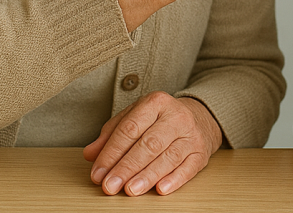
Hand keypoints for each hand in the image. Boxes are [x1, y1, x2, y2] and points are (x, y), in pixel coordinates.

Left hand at [83, 92, 222, 195]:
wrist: (198, 118)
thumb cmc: (159, 120)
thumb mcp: (134, 118)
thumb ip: (111, 135)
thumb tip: (90, 154)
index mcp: (155, 103)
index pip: (129, 128)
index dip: (111, 153)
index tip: (98, 173)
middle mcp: (176, 116)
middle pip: (149, 143)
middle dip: (127, 167)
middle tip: (110, 185)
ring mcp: (191, 134)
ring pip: (168, 156)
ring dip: (147, 176)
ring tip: (130, 190)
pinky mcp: (201, 152)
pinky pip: (188, 167)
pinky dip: (174, 179)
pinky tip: (160, 189)